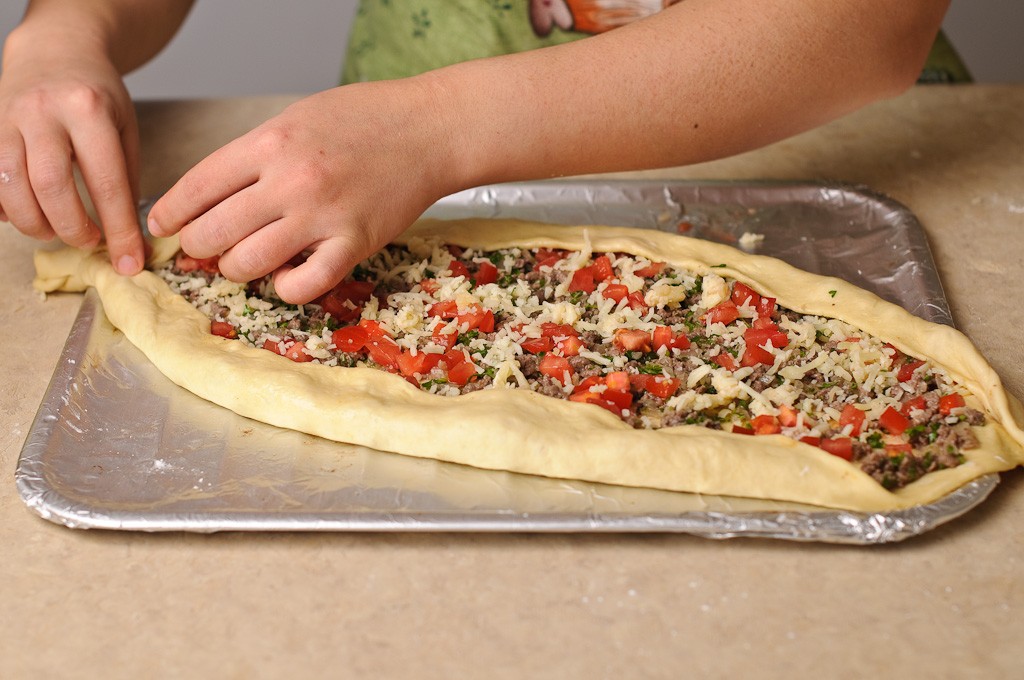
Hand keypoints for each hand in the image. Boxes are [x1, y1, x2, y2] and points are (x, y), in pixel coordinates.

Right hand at [0, 42, 143, 274]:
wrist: (55, 50)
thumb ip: (126, 182)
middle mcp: (43, 112)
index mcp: (89, 110)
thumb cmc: (96, 95)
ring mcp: (8, 118)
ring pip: (12, 186)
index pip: (107, 183)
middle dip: (72, 228)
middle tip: (89, 241)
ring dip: (36, 223)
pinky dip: (7, 207)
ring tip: (58, 230)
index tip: (129, 262)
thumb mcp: (125, 129)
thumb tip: (131, 239)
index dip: (119, 230)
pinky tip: (29, 213)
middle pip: (51, 187)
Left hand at [148, 79, 460, 303]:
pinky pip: (301, 286)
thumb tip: (213, 196)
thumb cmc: (364, 119)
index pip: (196, 187)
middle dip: (198, 246)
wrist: (429, 130)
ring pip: (247, 264)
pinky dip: (284, 288)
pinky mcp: (354, 244)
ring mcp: (322, 216)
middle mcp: (289, 181)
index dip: (170, 212)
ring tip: (247, 260)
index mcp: (269, 143)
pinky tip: (287, 276)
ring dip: (237, 268)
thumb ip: (255, 155)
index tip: (163, 225)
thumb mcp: (296, 118)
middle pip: (212, 233)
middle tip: (206, 247)